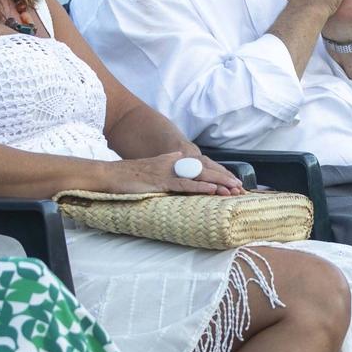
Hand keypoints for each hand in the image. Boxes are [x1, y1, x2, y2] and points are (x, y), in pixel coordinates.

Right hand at [104, 152, 244, 195]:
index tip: (234, 184)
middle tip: (242, 188)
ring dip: (218, 183)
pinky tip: (212, 189)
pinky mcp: (161, 181)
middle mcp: (173, 164)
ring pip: (199, 177)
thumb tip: (179, 166)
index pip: (201, 169)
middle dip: (224, 179)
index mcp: (173, 162)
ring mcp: (168, 172)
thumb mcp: (152, 171)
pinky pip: (184, 185)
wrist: (109, 175)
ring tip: (234, 189)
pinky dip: (200, 187)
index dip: (219, 175)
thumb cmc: (129, 177)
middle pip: (205, 171)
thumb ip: (167, 167)